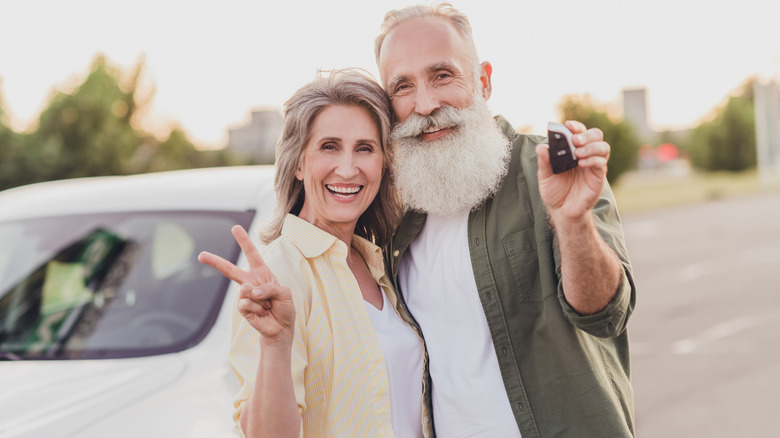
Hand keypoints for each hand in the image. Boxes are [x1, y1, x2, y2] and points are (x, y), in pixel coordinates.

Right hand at [198, 225, 294, 344]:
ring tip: (268, 305)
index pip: (252, 254)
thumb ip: (269, 288)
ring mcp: (244, 295)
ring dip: (263, 299)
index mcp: (261, 273)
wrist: (282, 327)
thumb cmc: (284, 307)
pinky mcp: (242, 308)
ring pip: (245, 290)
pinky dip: (259, 308)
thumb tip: (250, 291)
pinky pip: (247, 303)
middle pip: (230, 269)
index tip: (235, 228)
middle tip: (201, 255)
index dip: (244, 241)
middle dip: (215, 261)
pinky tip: (263, 313)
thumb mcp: (284, 293)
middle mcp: (250, 281)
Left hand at [535, 120, 609, 221]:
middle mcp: (586, 154)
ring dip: (591, 146)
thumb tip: (541, 147)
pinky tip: (581, 163)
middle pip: (596, 135)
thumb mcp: (544, 176)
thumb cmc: (554, 191)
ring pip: (603, 147)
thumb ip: (544, 162)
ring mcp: (593, 165)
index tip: (568, 125)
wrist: (562, 211)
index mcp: (573, 150)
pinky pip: (601, 163)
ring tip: (578, 153)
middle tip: (575, 140)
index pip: (579, 132)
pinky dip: (592, 160)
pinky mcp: (598, 177)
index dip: (575, 126)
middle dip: (586, 134)